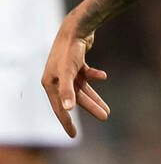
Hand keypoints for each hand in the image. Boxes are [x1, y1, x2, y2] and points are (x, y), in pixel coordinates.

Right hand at [42, 13, 109, 137]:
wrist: (76, 28)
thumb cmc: (70, 50)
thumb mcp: (69, 72)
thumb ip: (67, 91)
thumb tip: (68, 109)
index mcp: (50, 83)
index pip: (59, 108)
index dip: (66, 122)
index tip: (74, 136)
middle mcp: (56, 78)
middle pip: (75, 99)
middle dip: (90, 108)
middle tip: (105, 117)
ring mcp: (66, 71)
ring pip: (82, 89)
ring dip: (95, 97)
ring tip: (107, 109)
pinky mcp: (75, 62)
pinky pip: (85, 74)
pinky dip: (94, 75)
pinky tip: (103, 76)